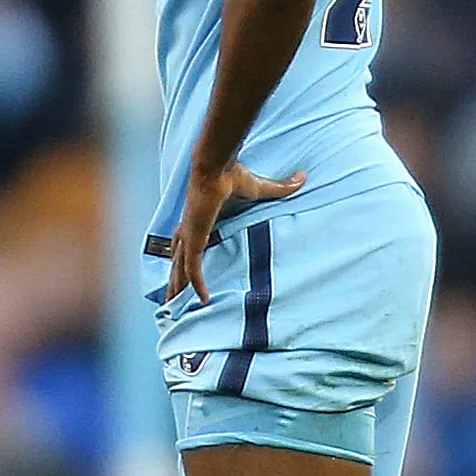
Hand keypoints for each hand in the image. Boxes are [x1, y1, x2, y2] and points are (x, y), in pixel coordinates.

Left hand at [168, 160, 305, 303]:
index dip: (185, 259)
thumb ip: (281, 187)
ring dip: (179, 287)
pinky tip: (203, 299)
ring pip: (181, 268)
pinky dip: (198, 284)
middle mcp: (190, 229)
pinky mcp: (195, 239)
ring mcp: (190, 235)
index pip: (187, 244)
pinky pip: (194, 268)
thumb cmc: (233, 174)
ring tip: (175, 307)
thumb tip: (303, 177)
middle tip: (172, 298)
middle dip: (174, 279)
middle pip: (177, 260)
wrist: (218, 168)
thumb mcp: (260, 188)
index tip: (185, 273)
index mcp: (199, 220)